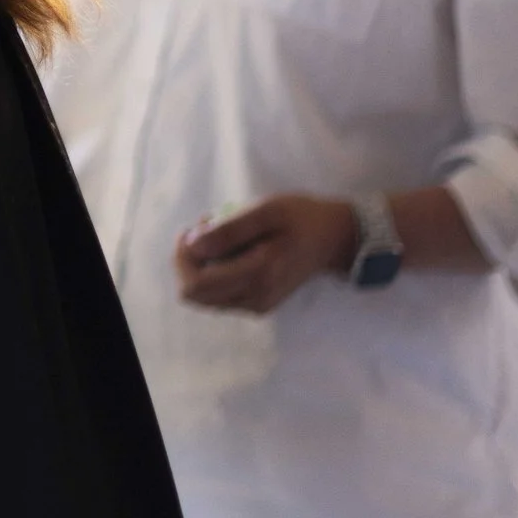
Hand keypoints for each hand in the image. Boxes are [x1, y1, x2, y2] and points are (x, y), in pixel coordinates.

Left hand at [175, 194, 357, 314]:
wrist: (333, 238)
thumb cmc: (300, 219)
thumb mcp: (265, 211)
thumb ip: (228, 230)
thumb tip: (192, 245)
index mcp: (257, 277)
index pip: (194, 284)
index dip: (183, 256)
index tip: (198, 226)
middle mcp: (254, 300)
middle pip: (193, 295)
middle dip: (189, 260)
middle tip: (208, 229)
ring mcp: (256, 306)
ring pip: (204, 296)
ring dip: (201, 265)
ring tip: (221, 236)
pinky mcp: (258, 304)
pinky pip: (219, 295)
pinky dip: (215, 272)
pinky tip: (231, 249)